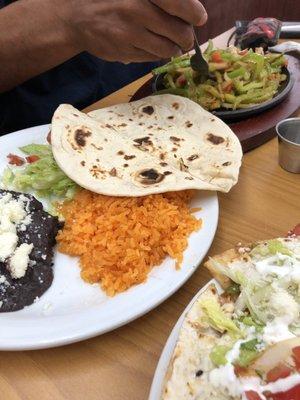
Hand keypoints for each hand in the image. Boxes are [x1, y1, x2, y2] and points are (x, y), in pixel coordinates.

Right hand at [60, 0, 206, 62]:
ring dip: (175, 49)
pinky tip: (153, 46)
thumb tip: (192, 11)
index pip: (180, 3)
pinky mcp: (125, 52)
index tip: (199, 18)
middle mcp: (136, 10)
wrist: (78, 17)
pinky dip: (158, 54)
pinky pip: (153, 57)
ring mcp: (130, 34)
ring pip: (168, 49)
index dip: (194, 13)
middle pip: (179, 31)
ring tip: (173, 44)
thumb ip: (163, 0)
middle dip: (187, 37)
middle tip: (186, 37)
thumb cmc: (113, 0)